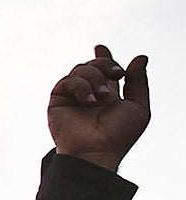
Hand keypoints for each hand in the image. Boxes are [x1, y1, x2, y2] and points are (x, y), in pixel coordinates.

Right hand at [47, 45, 149, 171]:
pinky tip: (88, 101)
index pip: (103, 71)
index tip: (101, 48)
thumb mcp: (139, 106)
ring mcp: (72, 96)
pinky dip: (81, 86)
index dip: (103, 58)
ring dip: (95, 79)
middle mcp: (89, 94)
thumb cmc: (119, 135)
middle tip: (116, 74)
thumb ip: (139, 82)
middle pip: (93, 65)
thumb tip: (140, 57)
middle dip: (106, 64)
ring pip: (81, 69)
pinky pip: (68, 80)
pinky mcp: (58, 100)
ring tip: (101, 99)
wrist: (96, 151)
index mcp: (107, 95)